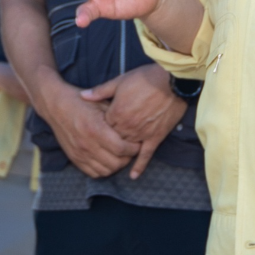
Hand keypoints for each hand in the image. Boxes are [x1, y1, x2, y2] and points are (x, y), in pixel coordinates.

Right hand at [39, 81, 136, 178]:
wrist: (55, 106)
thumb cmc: (80, 102)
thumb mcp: (101, 104)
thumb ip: (117, 118)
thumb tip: (134, 130)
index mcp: (95, 129)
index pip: (121, 148)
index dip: (134, 148)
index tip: (138, 143)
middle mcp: (86, 144)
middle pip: (115, 163)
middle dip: (127, 158)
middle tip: (131, 150)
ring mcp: (79, 153)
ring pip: (106, 170)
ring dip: (116, 165)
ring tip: (120, 155)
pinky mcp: (74, 158)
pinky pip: (93, 173)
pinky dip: (103, 169)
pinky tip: (107, 159)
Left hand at [82, 64, 183, 178]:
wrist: (171, 81)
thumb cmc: (145, 78)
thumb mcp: (119, 81)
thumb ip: (100, 91)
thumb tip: (83, 96)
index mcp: (117, 113)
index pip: (103, 127)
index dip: (102, 126)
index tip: (101, 126)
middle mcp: (128, 126)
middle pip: (114, 139)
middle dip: (110, 140)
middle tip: (106, 142)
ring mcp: (142, 133)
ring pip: (127, 148)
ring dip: (122, 152)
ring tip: (115, 157)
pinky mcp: (155, 137)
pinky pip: (146, 155)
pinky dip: (139, 166)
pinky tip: (133, 175)